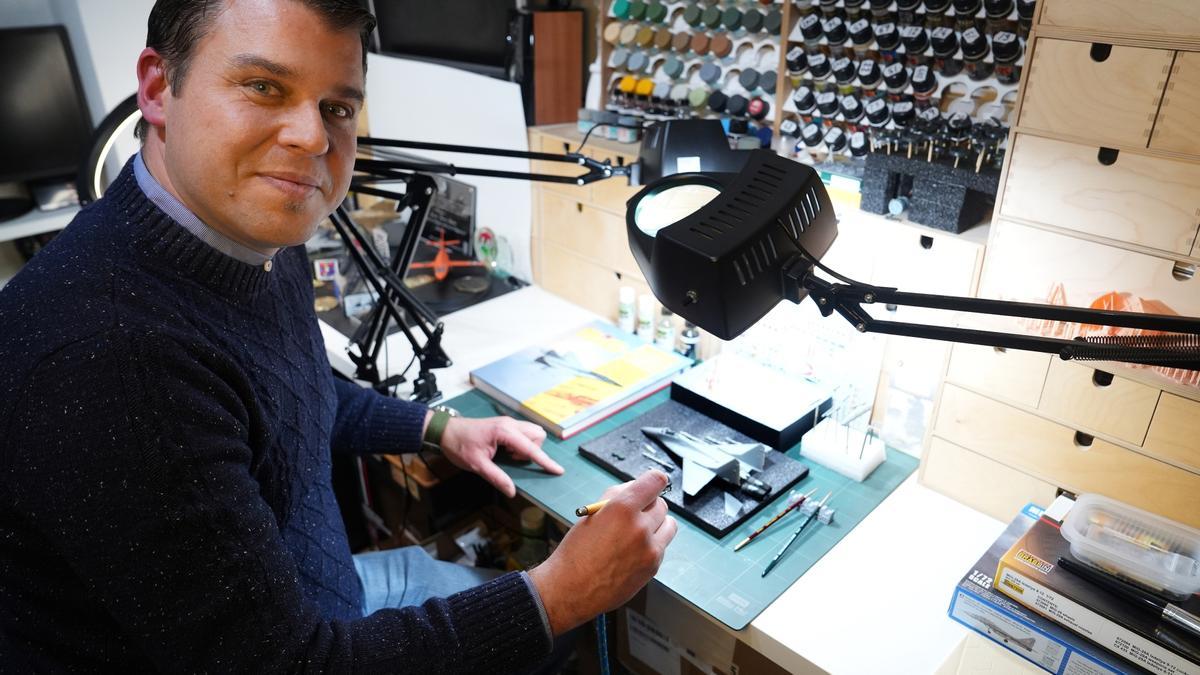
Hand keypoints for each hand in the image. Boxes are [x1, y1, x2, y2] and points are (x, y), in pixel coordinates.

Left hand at [435, 415, 562, 497]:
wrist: (445, 430)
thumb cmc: (459, 445)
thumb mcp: (477, 465)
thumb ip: (496, 477)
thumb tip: (511, 491)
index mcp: (504, 432)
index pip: (531, 449)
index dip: (545, 461)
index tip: (557, 470)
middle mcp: (510, 424)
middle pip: (537, 436)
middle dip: (532, 450)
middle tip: (512, 460)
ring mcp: (508, 423)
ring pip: (532, 433)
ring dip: (527, 446)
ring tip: (508, 456)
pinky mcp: (504, 425)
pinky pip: (523, 433)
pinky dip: (520, 443)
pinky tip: (505, 451)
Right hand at [527, 470, 677, 634]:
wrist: (570, 589)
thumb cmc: (576, 551)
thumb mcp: (592, 513)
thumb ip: (617, 496)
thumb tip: (637, 488)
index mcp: (622, 508)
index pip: (656, 480)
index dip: (653, 480)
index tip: (651, 483)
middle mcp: (640, 527)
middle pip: (662, 504)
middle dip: (649, 504)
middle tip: (635, 512)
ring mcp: (650, 549)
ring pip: (669, 524)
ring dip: (657, 523)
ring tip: (637, 531)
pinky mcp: (653, 567)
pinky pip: (662, 546)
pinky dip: (652, 544)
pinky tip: (632, 551)